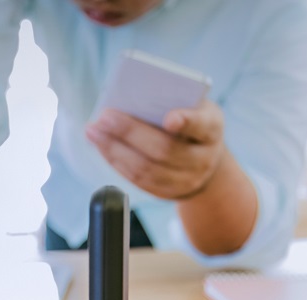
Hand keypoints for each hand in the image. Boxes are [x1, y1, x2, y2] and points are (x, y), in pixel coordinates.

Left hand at [85, 100, 225, 199]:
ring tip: (94, 130)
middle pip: (164, 150)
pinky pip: (138, 180)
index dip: (186, 122)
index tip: (170, 119)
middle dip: (131, 132)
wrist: (205, 160)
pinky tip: (101, 145)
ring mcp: (186, 181)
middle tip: (105, 116)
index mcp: (211, 129)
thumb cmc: (192, 123)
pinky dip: (116, 161)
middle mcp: (203, 159)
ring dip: (115, 149)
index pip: (201, 125)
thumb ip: (173, 101)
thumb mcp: (193, 107)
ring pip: (146, 169)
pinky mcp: (168, 194)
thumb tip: (130, 99)